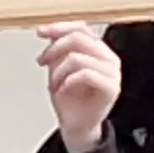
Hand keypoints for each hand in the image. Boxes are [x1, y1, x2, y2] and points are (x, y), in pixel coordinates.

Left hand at [36, 23, 119, 152]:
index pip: (81, 28)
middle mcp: (109, 58)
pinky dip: (68, 81)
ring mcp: (113, 73)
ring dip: (58, 72)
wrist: (76, 125)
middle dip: (54, 49)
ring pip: (78, 57)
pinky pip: (85, 74)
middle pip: (79, 39)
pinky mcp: (111, 88)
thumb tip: (47, 31)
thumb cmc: (69, 97)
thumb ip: (57, 48)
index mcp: (99, 50)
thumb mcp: (58, 66)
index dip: (59, 27)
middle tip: (42, 61)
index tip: (40, 32)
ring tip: (55, 84)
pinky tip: (63, 90)